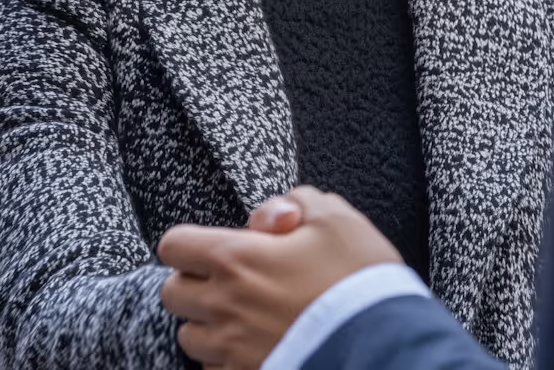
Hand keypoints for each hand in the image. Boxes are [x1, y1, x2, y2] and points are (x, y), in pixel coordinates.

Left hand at [158, 186, 402, 369]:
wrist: (381, 344)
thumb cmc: (356, 277)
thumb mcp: (334, 217)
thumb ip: (296, 200)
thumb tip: (275, 212)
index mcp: (235, 259)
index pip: (175, 245)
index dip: (190, 241)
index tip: (213, 243)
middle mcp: (224, 307)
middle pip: (172, 293)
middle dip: (194, 281)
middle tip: (230, 277)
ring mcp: (232, 351)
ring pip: (189, 337)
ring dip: (208, 323)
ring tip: (245, 313)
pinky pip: (214, 369)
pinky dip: (227, 356)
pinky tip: (259, 342)